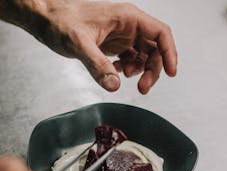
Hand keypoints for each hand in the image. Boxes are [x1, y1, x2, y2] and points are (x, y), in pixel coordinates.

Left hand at [2, 0, 176, 93]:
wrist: (46, 19)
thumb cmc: (60, 21)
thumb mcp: (78, 43)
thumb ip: (97, 65)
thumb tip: (114, 86)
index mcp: (127, 18)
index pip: (160, 33)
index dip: (170, 53)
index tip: (172, 73)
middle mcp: (128, 26)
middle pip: (155, 49)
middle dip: (153, 70)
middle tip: (143, 89)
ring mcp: (122, 36)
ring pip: (144, 56)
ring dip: (141, 72)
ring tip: (124, 78)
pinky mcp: (114, 46)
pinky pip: (130, 60)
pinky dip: (128, 70)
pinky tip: (116, 74)